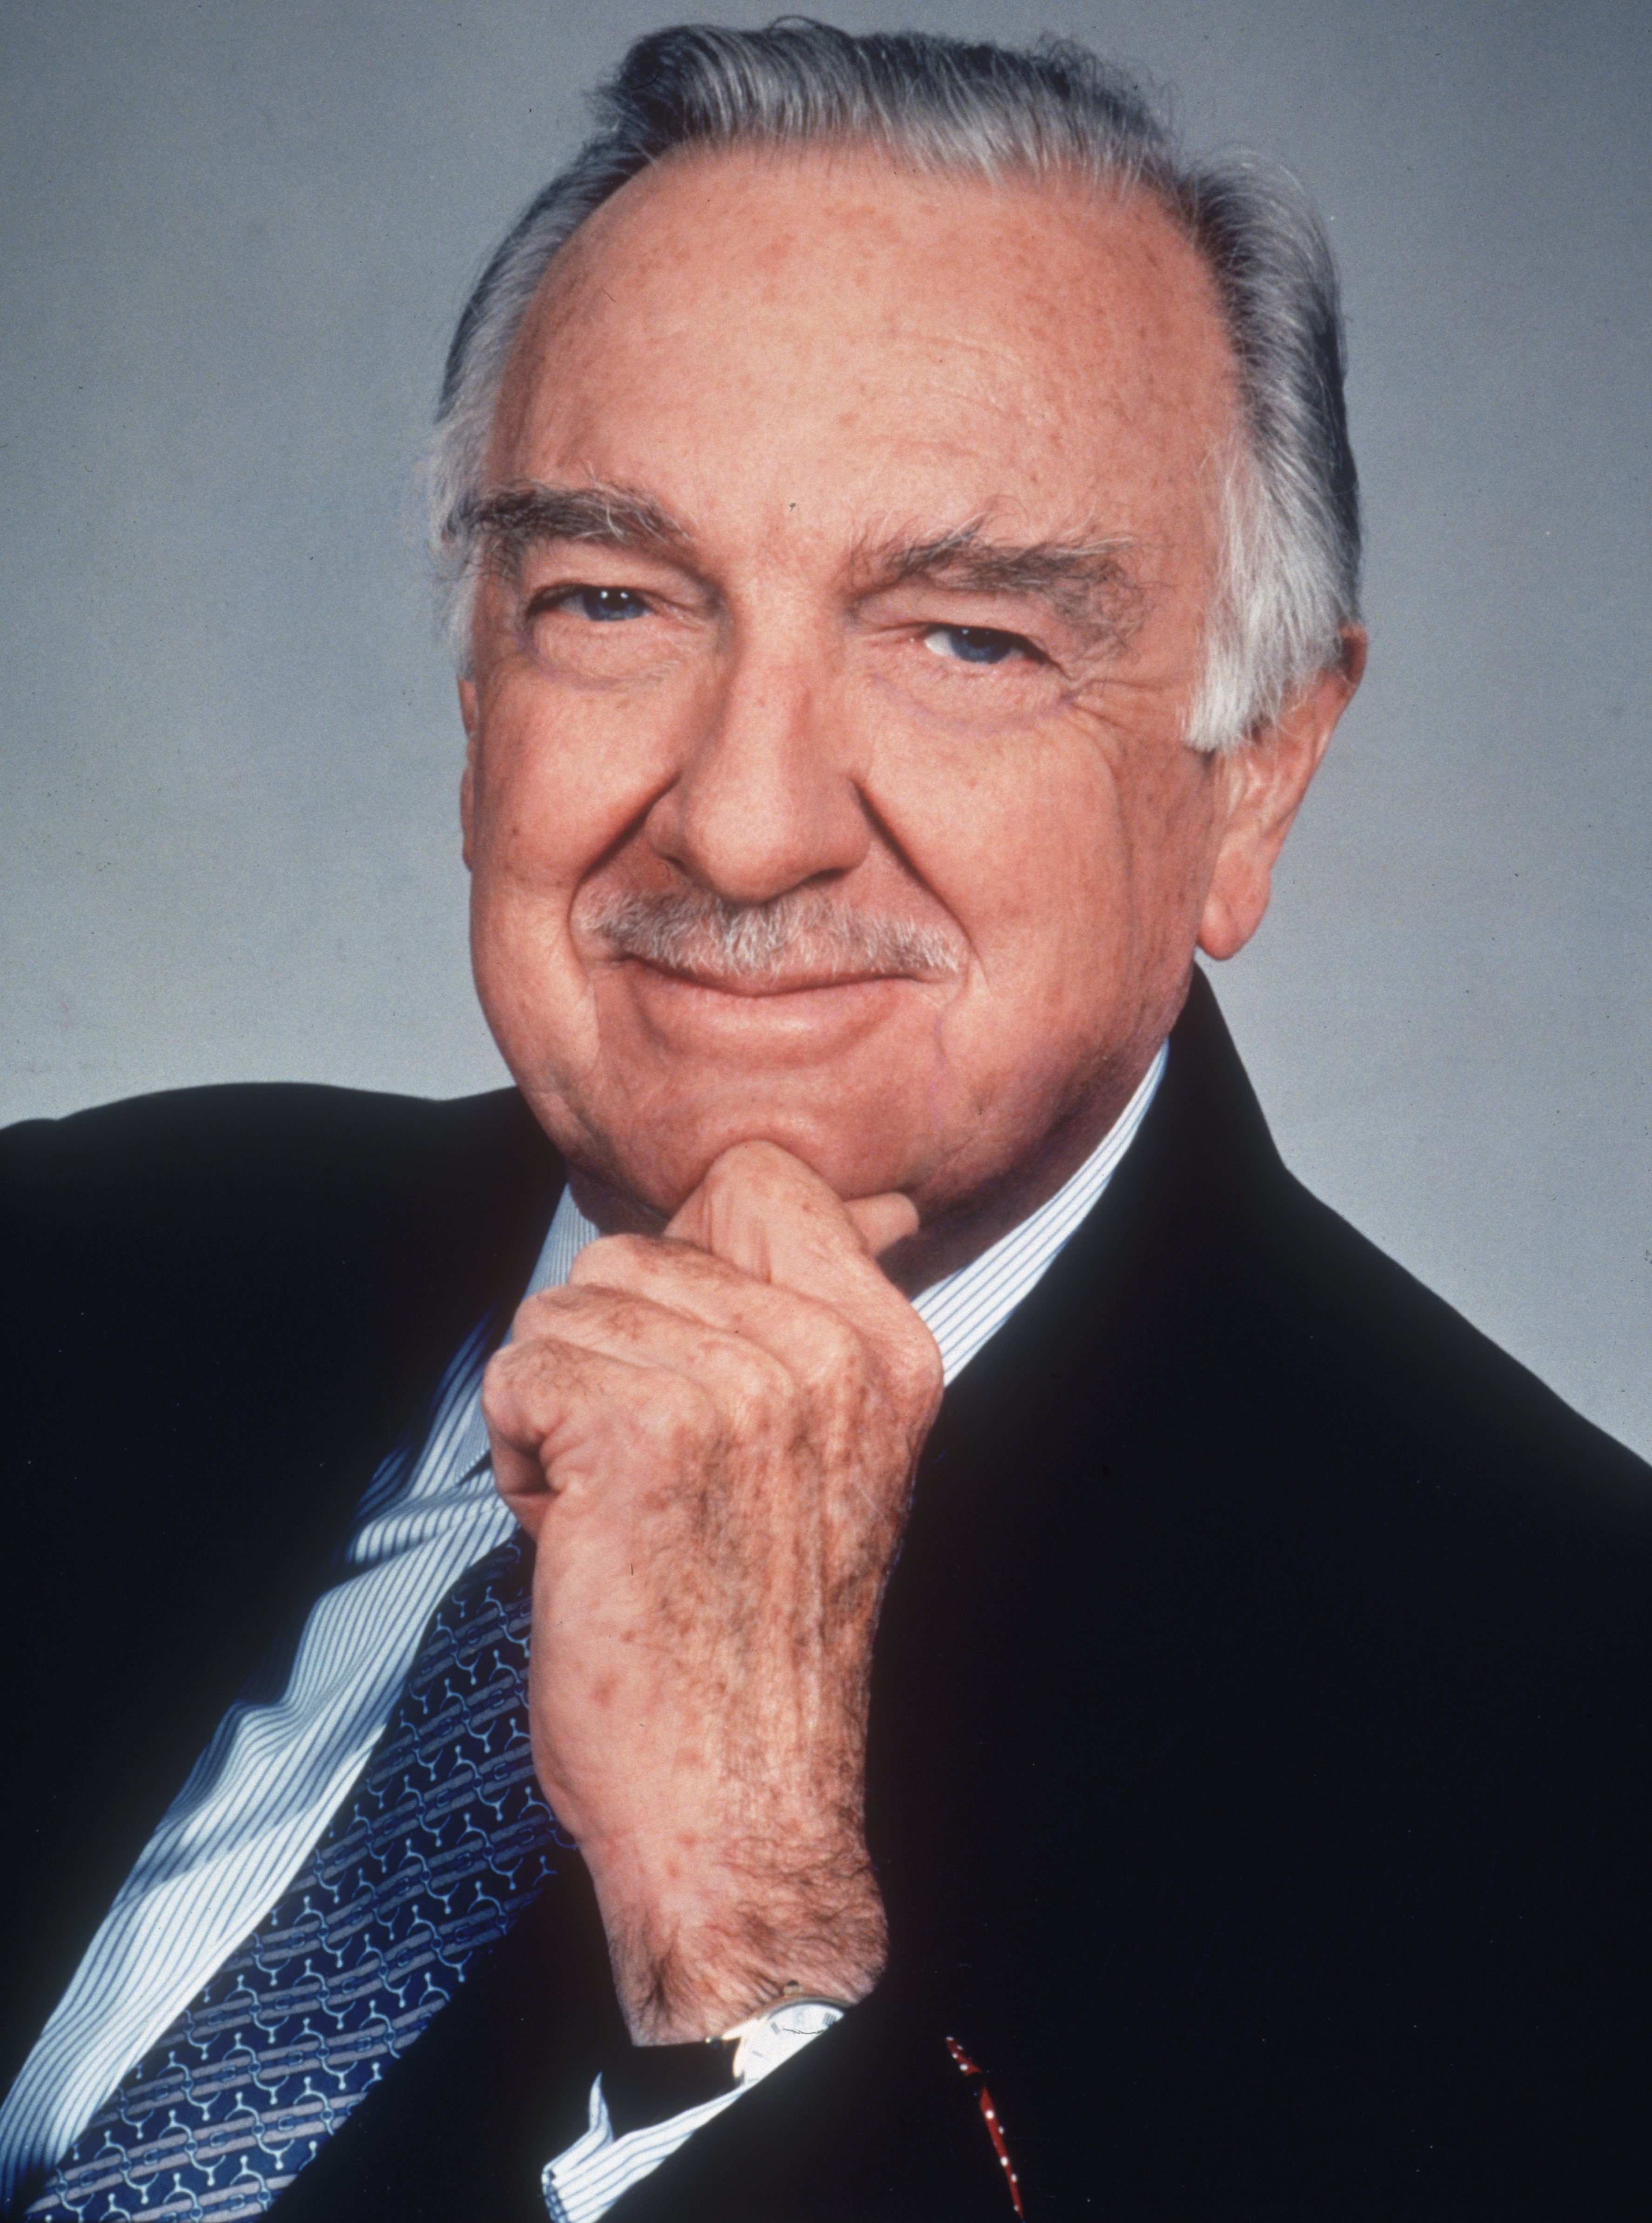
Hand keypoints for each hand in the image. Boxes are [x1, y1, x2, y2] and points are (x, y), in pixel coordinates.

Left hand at [481, 1141, 943, 2041]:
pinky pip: (516, 1371)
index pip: (757, 1179)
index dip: (685, 1263)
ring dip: (557, 1412)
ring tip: (620, 1514)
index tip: (693, 1371)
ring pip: (561, 1308)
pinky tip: (577, 1538)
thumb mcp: (837, 1457)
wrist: (735, 1809)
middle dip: (606, 1357)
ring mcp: (738, 1386)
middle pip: (632, 1246)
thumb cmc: (756, 1641)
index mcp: (888, 1347)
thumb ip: (831, 1319)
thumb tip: (878, 1205)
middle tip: (656, 1481)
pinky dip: (517, 1457)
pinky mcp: (638, 1431)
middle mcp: (827, 1351)